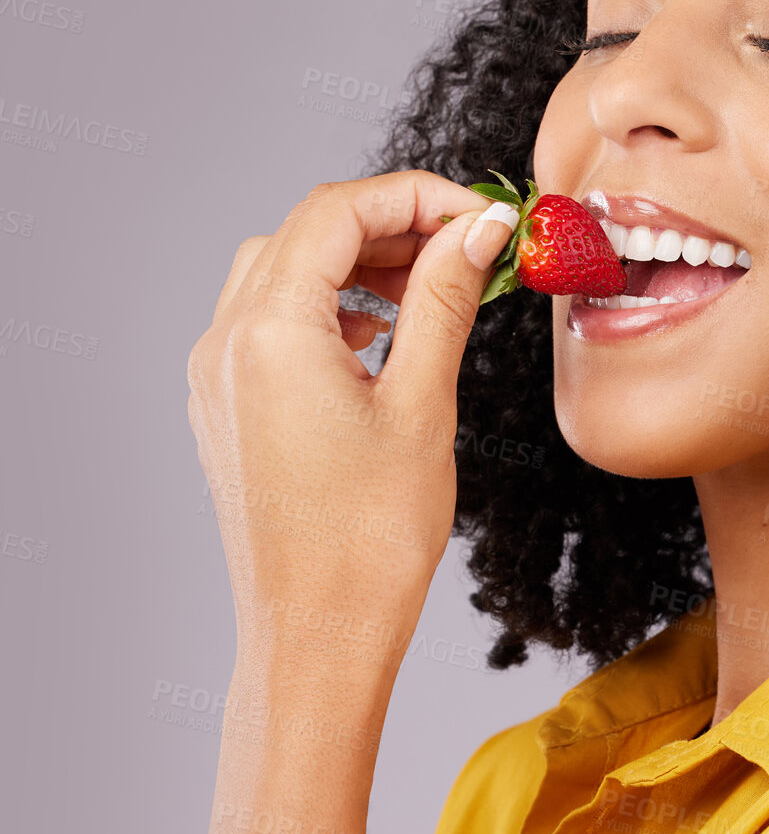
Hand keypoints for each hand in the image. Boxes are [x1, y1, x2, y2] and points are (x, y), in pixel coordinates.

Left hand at [185, 170, 516, 673]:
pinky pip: (272, 320)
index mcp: (268, 333)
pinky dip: (332, 303)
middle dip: (393, 223)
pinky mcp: (229, 406)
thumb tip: (479, 228)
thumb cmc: (370, 541)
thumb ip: (444, 299)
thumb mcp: (423, 403)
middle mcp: (226, 343)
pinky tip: (386, 331)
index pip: (338, 212)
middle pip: (307, 232)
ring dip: (361, 260)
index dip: (418, 195)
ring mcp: (218, 375)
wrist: (316, 639)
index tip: (484, 215)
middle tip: (471, 244)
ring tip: (436, 284)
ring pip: (285, 270)